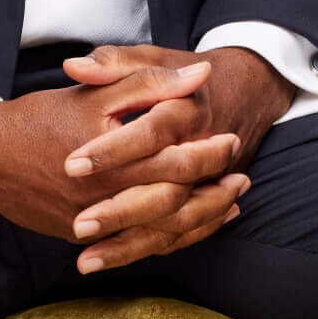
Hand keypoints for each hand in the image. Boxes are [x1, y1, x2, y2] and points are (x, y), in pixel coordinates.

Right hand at [0, 59, 249, 273]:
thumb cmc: (40, 118)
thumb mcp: (95, 93)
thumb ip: (149, 84)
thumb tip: (200, 76)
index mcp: (113, 160)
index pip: (175, 163)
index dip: (209, 155)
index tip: (231, 143)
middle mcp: (106, 198)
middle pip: (174, 204)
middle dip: (213, 193)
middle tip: (241, 179)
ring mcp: (93, 223)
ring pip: (159, 233)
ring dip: (199, 221)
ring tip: (228, 208)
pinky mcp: (81, 236)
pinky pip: (134, 246)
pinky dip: (167, 238)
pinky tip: (187, 229)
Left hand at [54, 43, 296, 272]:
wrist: (245, 92)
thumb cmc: (182, 74)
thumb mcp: (151, 57)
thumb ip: (114, 62)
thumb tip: (74, 67)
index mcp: (185, 110)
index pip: (150, 134)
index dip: (112, 150)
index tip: (72, 165)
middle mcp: (200, 151)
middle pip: (164, 189)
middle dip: (120, 210)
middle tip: (78, 223)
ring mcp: (208, 182)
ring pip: (172, 222)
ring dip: (129, 243)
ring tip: (85, 260)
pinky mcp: (206, 201)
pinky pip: (179, 235)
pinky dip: (148, 250)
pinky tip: (107, 261)